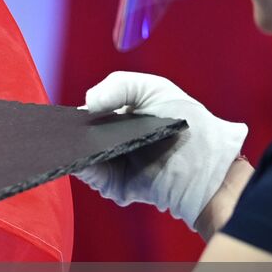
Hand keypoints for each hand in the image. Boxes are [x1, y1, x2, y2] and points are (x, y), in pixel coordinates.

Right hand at [76, 72, 247, 230]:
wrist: (212, 164)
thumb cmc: (190, 123)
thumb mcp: (152, 88)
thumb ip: (117, 85)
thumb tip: (86, 104)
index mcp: (120, 120)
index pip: (88, 116)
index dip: (75, 114)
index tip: (60, 112)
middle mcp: (113, 144)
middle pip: (80, 137)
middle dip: (69, 130)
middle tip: (60, 124)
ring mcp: (113, 166)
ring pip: (80, 156)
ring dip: (72, 147)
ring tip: (66, 137)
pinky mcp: (116, 186)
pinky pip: (90, 174)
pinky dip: (81, 164)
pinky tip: (80, 153)